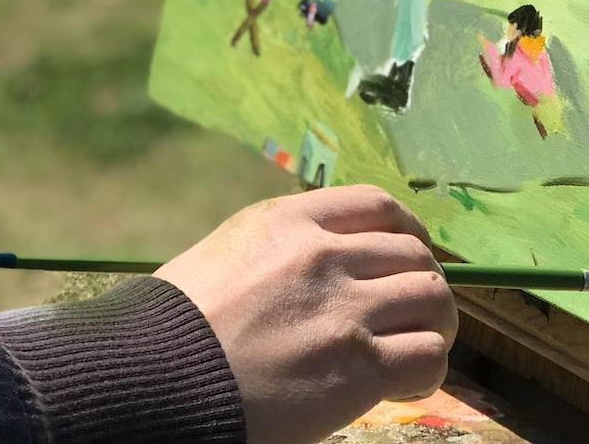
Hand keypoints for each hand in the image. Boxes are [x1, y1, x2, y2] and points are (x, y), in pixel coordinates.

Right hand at [156, 187, 455, 443]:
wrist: (154, 379)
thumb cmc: (173, 325)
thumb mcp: (225, 252)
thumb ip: (280, 247)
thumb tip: (321, 258)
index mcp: (289, 220)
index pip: (377, 205)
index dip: (406, 229)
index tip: (408, 251)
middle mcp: (324, 255)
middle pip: (414, 254)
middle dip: (422, 281)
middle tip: (414, 310)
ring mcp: (346, 310)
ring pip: (433, 299)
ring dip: (434, 324)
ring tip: (421, 345)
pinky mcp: (358, 367)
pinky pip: (427, 357)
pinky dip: (428, 369)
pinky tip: (407, 382)